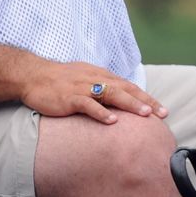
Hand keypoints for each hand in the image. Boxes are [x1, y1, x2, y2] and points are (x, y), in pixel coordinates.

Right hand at [20, 60, 167, 124]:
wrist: (33, 76)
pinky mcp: (70, 97)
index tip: (162, 110)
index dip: (146, 98)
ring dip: (129, 104)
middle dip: (145, 101)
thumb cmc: (59, 80)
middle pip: (126, 89)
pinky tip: (112, 121)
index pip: (129, 87)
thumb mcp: (85, 80)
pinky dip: (101, 112)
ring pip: (111, 94)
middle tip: (162, 113)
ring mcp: (83, 88)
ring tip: (145, 114)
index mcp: (101, 76)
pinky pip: (88, 104)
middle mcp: (95, 79)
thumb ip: (101, 88)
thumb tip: (118, 101)